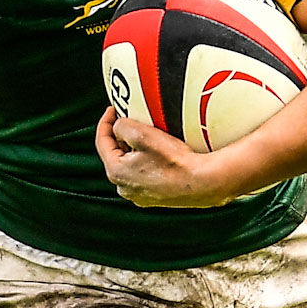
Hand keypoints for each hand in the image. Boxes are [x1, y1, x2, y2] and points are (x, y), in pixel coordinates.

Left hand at [94, 108, 240, 208]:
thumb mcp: (143, 134)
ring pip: (129, 166)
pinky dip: (146, 163)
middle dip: (120, 137)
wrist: (204, 183)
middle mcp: (124, 188)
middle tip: (130, 120)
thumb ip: (122, 126)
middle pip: (115, 154)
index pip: (102, 141)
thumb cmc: (175, 159)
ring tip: (146, 136)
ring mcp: (139, 196)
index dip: (105, 121)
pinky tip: (159, 155)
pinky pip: (143, 176)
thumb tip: (118, 127)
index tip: (113, 108)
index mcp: (116, 172)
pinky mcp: (154, 199)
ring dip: (133, 151)